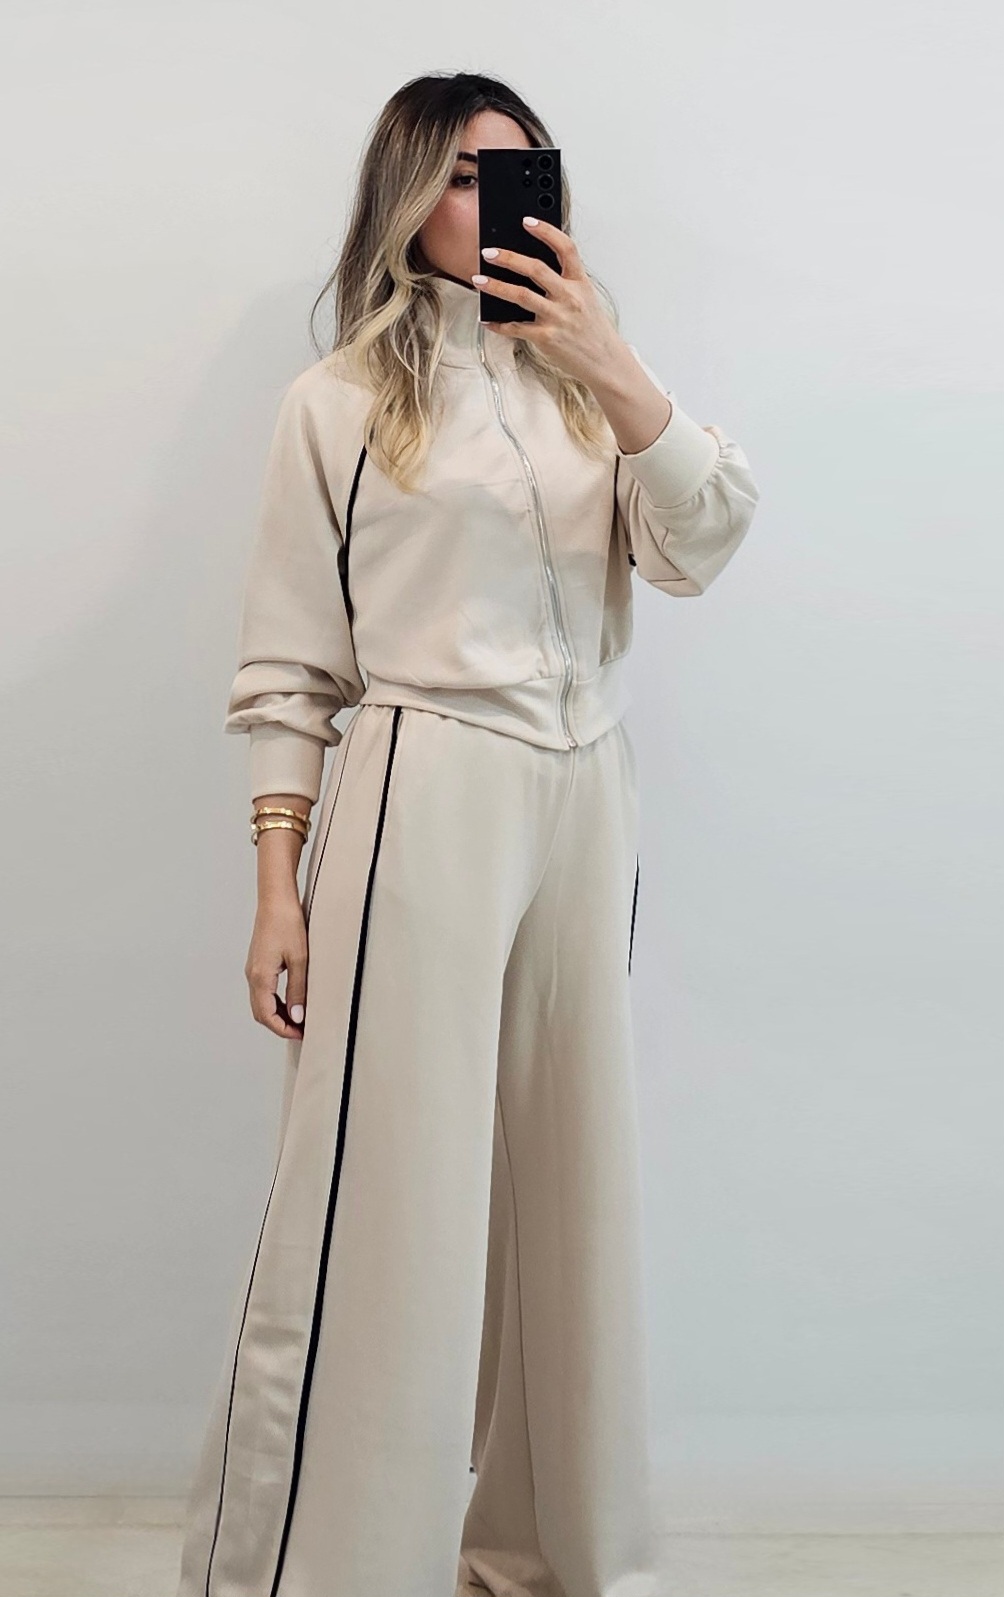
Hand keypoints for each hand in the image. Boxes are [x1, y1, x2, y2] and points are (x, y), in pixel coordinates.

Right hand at [245, 889, 307, 1040]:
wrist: (275, 898)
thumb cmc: (287, 923)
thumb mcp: (300, 959)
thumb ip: (298, 990)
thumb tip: (298, 1016)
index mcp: (260, 977)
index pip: (267, 1016)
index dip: (284, 1030)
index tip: (301, 1034)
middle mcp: (253, 975)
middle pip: (261, 1013)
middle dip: (280, 1025)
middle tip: (302, 1030)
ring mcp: (254, 969)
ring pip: (261, 1002)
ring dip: (278, 1014)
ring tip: (300, 1018)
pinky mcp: (258, 962)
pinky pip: (263, 990)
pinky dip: (276, 1001)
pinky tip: (292, 1000)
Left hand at [473, 217, 623, 387]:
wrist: (604, 361)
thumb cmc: (591, 329)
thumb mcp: (586, 298)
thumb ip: (565, 282)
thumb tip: (533, 267)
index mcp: (580, 282)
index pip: (565, 248)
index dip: (546, 231)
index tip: (527, 221)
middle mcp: (569, 297)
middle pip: (536, 269)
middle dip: (509, 258)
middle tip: (488, 252)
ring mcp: (557, 318)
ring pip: (521, 295)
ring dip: (496, 286)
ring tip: (478, 280)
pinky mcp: (546, 338)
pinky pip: (516, 328)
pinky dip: (499, 324)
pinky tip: (488, 320)